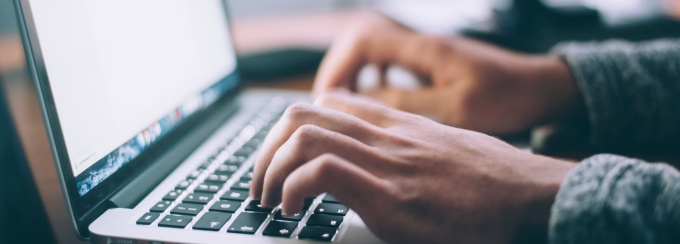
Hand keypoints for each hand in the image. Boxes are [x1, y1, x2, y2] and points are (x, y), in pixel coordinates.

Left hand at [251, 91, 575, 242]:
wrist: (532, 198)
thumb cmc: (495, 181)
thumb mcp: (447, 151)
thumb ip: (410, 150)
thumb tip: (389, 166)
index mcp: (397, 126)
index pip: (329, 103)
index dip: (293, 127)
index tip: (283, 157)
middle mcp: (386, 136)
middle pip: (303, 113)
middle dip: (267, 149)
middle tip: (261, 182)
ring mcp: (386, 162)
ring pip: (303, 135)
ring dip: (270, 168)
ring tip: (268, 199)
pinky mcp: (389, 196)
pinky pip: (321, 172)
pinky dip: (293, 189)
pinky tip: (293, 211)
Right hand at [314, 13, 583, 133]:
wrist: (542, 88)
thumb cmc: (507, 97)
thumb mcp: (457, 108)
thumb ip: (409, 103)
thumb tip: (364, 103)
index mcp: (424, 49)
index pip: (363, 41)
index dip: (337, 68)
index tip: (327, 99)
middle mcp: (421, 44)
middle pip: (360, 42)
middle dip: (338, 72)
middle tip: (328, 106)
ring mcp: (426, 52)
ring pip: (373, 53)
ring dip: (354, 75)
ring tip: (344, 106)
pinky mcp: (432, 64)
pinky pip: (390, 64)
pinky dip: (373, 79)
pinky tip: (374, 101)